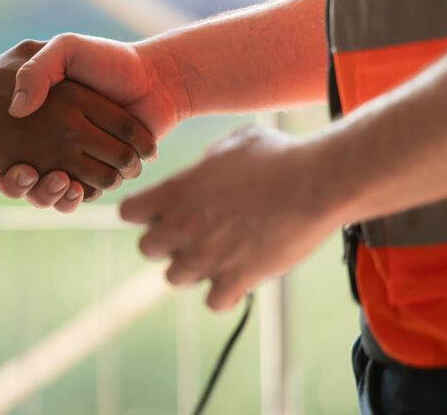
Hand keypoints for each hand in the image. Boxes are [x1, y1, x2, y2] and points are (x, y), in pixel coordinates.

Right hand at [0, 41, 156, 209]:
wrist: (155, 79)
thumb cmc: (107, 59)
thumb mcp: (65, 48)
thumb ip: (37, 70)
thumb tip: (18, 110)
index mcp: (36, 115)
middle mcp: (50, 141)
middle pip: (17, 179)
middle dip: (15, 184)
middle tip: (21, 173)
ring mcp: (72, 160)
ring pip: (44, 193)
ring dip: (44, 194)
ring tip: (55, 178)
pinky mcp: (95, 176)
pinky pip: (75, 198)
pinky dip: (71, 198)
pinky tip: (73, 186)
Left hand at [120, 125, 337, 310]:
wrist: (318, 183)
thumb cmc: (280, 155)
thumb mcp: (234, 143)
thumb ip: (207, 161)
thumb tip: (204, 167)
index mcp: (174, 191)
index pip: (128, 212)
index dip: (144, 212)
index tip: (163, 209)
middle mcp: (181, 226)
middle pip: (147, 248)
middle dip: (167, 241)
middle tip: (195, 231)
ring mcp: (206, 256)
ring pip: (174, 277)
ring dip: (193, 268)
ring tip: (220, 252)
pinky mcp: (236, 280)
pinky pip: (214, 302)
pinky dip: (225, 293)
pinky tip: (241, 275)